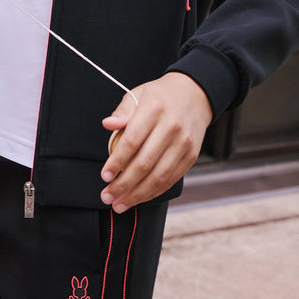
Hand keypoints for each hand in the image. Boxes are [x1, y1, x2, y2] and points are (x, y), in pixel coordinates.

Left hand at [100, 72, 212, 212]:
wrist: (194, 94)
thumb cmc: (160, 96)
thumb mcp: (138, 94)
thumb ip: (122, 111)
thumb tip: (107, 124)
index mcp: (154, 109)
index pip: (132, 141)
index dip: (117, 162)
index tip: (104, 176)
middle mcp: (171, 127)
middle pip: (144, 163)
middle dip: (123, 185)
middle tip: (107, 196)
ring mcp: (184, 143)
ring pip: (159, 176)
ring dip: (137, 194)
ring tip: (120, 204)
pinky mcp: (191, 155)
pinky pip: (171, 179)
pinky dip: (154, 192)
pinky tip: (139, 197)